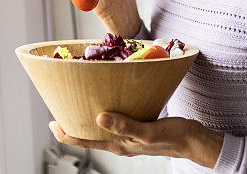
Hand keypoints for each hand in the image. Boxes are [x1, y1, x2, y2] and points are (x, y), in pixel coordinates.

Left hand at [48, 112, 223, 168]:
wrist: (193, 140)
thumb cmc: (172, 137)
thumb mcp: (147, 131)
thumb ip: (124, 125)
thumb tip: (97, 118)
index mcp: (118, 146)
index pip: (85, 141)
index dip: (66, 132)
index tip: (53, 121)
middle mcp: (120, 143)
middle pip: (90, 136)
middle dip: (74, 123)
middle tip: (62, 107)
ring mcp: (128, 137)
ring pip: (102, 129)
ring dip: (89, 118)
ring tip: (80, 103)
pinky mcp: (137, 128)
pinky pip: (116, 122)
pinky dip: (108, 113)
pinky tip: (109, 101)